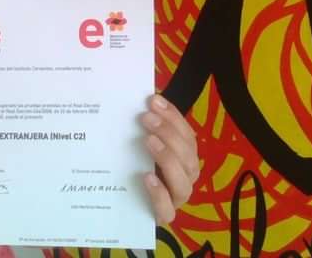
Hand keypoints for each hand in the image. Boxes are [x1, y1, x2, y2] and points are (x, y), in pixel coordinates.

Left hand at [142, 95, 198, 224]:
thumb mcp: (140, 141)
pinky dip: (159, 193)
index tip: (154, 100)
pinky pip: (167, 209)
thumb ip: (146, 124)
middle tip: (146, 118)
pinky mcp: (163, 215)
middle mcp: (185, 175)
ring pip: (183, 182)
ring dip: (168, 158)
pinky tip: (146, 177)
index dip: (173, 116)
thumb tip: (145, 97)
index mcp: (184, 155)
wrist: (124, 201)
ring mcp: (176, 197)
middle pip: (187, 155)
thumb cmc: (136, 163)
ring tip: (148, 141)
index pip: (187, 134)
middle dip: (168, 133)